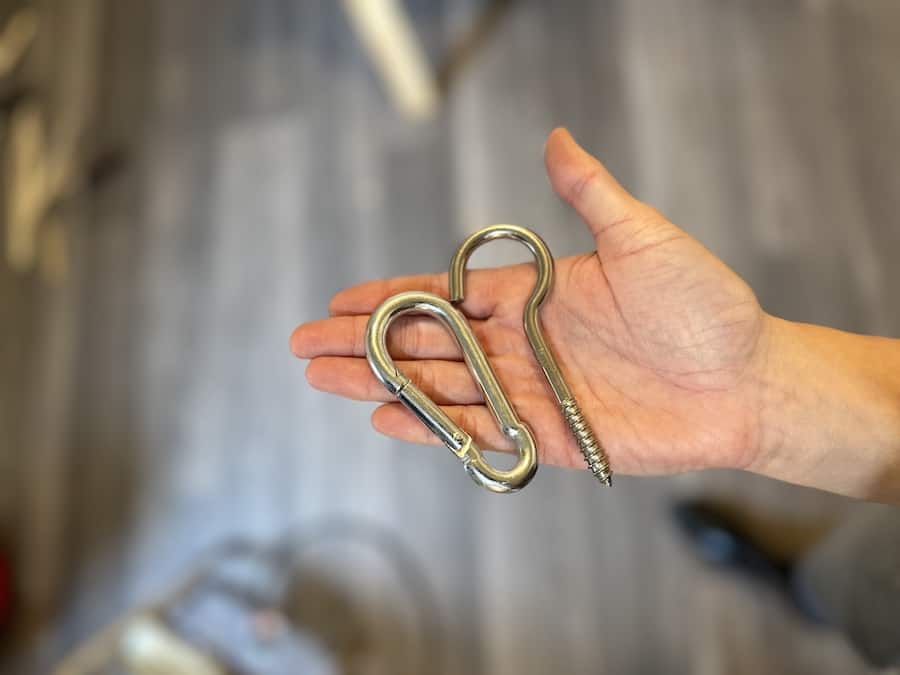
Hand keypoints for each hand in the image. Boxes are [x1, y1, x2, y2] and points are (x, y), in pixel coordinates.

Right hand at [291, 128, 772, 475]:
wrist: (747, 381)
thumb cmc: (704, 305)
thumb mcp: (643, 238)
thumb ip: (590, 194)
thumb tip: (556, 138)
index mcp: (530, 296)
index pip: (441, 296)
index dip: (388, 298)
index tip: (339, 301)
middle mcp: (518, 343)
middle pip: (425, 344)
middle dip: (362, 345)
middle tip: (305, 347)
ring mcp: (529, 392)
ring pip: (439, 387)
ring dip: (380, 385)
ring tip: (325, 379)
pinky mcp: (547, 438)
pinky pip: (478, 432)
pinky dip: (432, 428)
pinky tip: (387, 420)